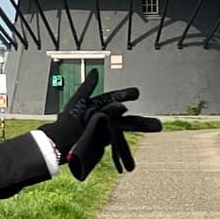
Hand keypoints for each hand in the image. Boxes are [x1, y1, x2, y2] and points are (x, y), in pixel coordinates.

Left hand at [48, 82, 163, 179]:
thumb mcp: (78, 100)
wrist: (61, 140)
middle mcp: (106, 119)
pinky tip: (135, 146)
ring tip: (158, 128)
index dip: (125, 95)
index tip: (136, 93)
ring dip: (142, 129)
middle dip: (142, 120)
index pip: (115, 99)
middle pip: (126, 119)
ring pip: (126, 130)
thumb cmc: (68, 120)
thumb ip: (88, 87)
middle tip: (158, 122)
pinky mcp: (104, 142)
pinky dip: (125, 146)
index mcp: (100, 107)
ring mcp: (106, 131)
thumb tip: (95, 72)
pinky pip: (117, 142)